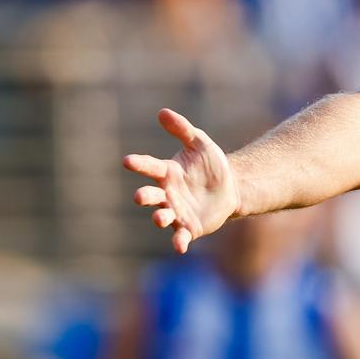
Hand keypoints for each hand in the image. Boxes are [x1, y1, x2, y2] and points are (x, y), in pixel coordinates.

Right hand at [123, 108, 240, 253]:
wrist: (231, 187)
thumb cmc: (211, 164)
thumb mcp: (200, 143)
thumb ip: (182, 129)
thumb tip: (162, 112)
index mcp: (167, 173)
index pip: (149, 167)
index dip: (139, 164)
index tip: (128, 161)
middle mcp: (167, 194)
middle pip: (151, 196)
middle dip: (145, 196)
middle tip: (140, 196)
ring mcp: (176, 212)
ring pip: (162, 217)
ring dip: (159, 218)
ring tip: (160, 218)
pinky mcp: (189, 227)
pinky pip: (180, 236)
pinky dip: (178, 241)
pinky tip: (179, 246)